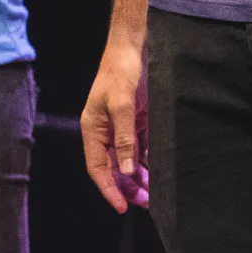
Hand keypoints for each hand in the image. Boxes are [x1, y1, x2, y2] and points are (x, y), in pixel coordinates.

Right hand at [81, 42, 149, 212]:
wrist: (133, 44)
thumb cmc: (121, 70)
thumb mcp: (122, 103)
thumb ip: (125, 138)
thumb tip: (127, 170)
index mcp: (93, 129)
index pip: (97, 168)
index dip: (109, 189)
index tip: (122, 208)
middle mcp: (105, 131)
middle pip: (113, 168)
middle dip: (127, 187)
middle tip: (147, 203)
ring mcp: (120, 126)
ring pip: (128, 160)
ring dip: (139, 177)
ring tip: (154, 193)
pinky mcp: (136, 119)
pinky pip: (140, 146)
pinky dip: (148, 160)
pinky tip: (158, 170)